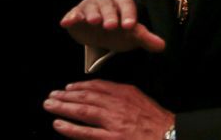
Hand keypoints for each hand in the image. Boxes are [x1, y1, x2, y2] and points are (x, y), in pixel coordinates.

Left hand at [44, 80, 173, 139]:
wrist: (171, 137)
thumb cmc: (158, 123)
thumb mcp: (141, 100)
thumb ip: (123, 96)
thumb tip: (104, 94)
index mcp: (125, 93)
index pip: (97, 86)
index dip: (80, 86)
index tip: (68, 87)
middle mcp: (117, 105)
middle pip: (86, 96)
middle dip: (66, 95)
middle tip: (52, 95)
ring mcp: (113, 122)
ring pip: (82, 110)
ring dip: (63, 107)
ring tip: (50, 105)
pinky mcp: (111, 138)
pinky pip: (85, 132)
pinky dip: (70, 128)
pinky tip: (58, 124)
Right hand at [61, 0, 164, 53]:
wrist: (99, 35)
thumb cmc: (118, 32)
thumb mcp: (132, 36)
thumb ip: (146, 38)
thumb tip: (162, 46)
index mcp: (122, 0)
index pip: (127, 3)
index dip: (129, 13)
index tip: (130, 26)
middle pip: (107, 4)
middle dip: (110, 14)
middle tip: (111, 26)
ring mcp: (89, 5)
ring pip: (90, 6)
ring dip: (92, 13)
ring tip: (93, 21)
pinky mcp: (75, 13)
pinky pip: (73, 13)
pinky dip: (71, 16)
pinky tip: (68, 22)